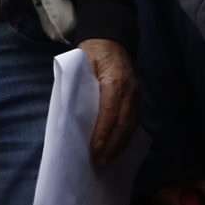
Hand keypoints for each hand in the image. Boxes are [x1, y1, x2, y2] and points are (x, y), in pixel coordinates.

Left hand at [77, 36, 138, 166]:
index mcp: (114, 80)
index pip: (110, 110)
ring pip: (131, 125)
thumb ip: (75, 86)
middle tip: (99, 163)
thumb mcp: (80, 64)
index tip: (96, 149)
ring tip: (107, 162)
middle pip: (124, 122)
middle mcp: (130, 89)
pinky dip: (125, 139)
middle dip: (112, 145)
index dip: (104, 132)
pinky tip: (116, 151)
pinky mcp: (137, 99)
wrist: (111, 41)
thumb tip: (67, 113)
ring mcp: (136, 95)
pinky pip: (133, 122)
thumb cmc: (90, 54)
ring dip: (119, 146)